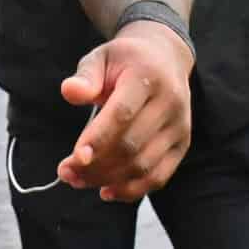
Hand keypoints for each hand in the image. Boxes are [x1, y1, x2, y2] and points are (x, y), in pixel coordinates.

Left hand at [57, 21, 193, 201]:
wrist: (165, 59)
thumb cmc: (124, 61)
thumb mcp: (101, 57)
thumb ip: (85, 76)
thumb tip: (69, 92)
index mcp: (147, 77)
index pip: (123, 114)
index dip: (99, 138)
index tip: (76, 157)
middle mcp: (170, 104)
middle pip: (132, 145)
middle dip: (96, 164)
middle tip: (66, 172)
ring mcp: (179, 127)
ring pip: (144, 165)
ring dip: (109, 179)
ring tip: (78, 180)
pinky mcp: (182, 145)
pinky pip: (159, 176)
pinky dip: (132, 190)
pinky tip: (106, 191)